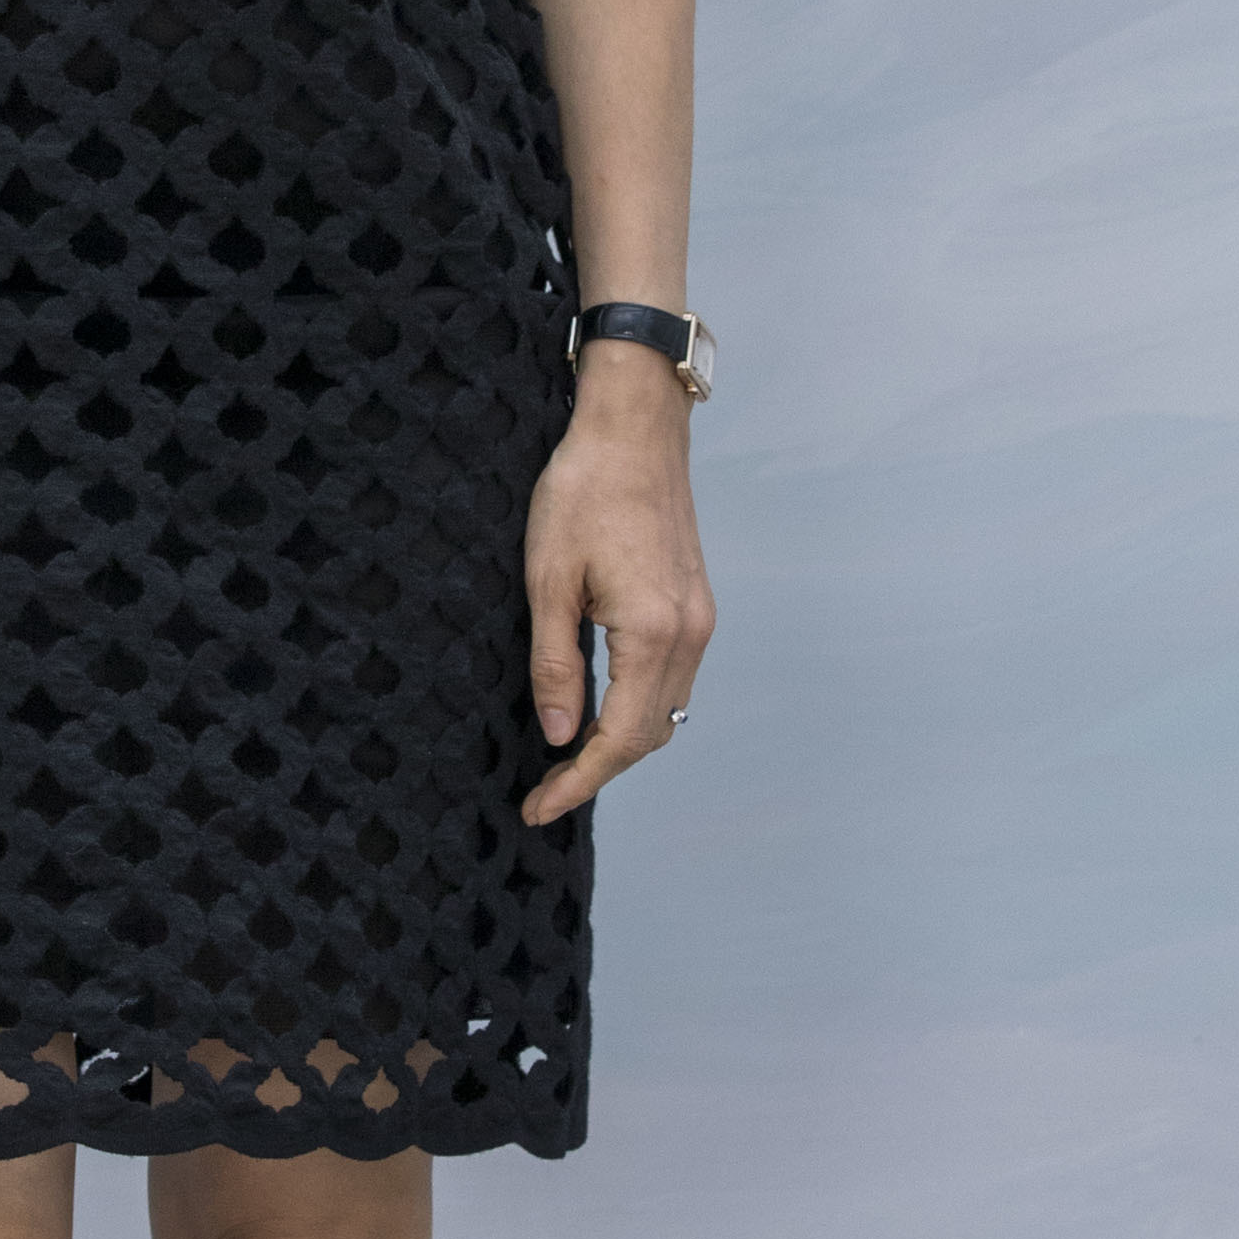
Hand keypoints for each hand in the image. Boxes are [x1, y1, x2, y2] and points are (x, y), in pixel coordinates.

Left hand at [519, 362, 712, 825]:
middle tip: (543, 793)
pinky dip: (639, 708)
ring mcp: (700, 619)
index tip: (538, 809)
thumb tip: (559, 736)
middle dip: (598, 772)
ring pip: (665, 711)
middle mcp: (690, 635)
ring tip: (567, 761)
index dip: (579, 783)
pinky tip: (601, 710)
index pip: (620, 739)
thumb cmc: (583, 491)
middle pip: (651, 735)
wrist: (635, 429)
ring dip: (621, 743)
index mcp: (654, 634)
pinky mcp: (695, 604)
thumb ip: (556, 664)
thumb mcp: (548, 579)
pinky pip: (671, 680)